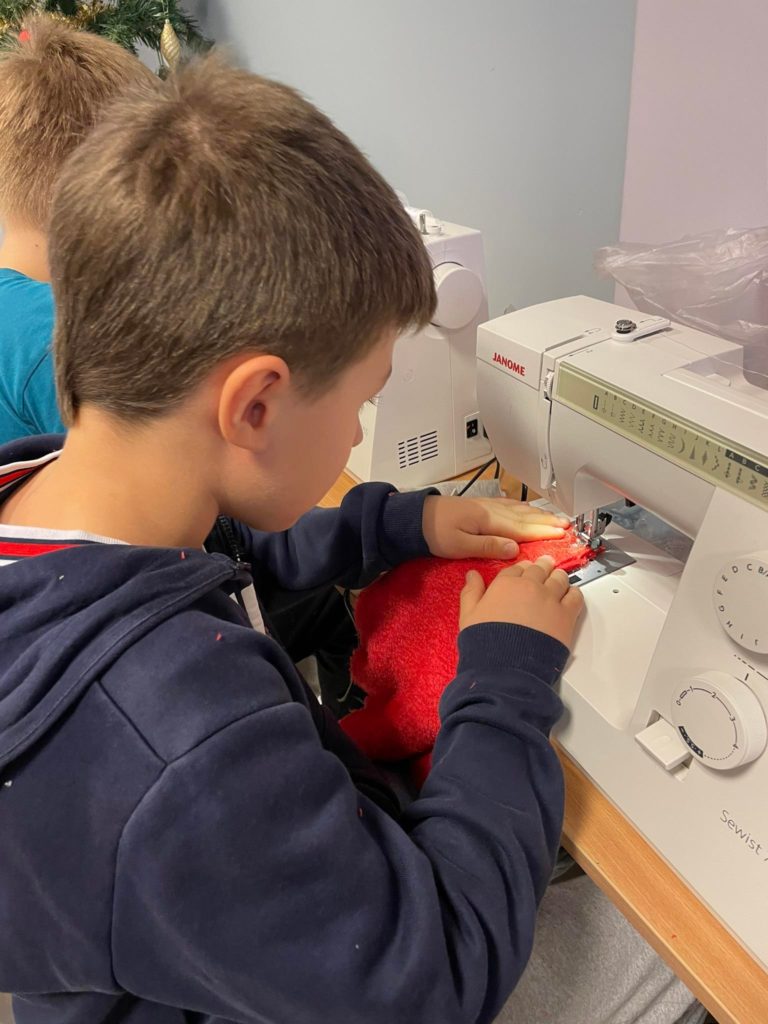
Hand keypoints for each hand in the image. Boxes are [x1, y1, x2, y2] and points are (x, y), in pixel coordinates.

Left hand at [422, 495, 570, 559]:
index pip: (522, 528)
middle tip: (568, 525)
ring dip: (538, 514)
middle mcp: (490, 510)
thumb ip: (488, 547)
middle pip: (525, 517)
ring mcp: (486, 506)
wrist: (415, 517)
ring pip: (519, 510)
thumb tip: (514, 549)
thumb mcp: (460, 545)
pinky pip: (508, 506)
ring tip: (555, 518)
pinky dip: (522, 508)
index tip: (562, 533)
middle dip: (547, 522)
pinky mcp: (480, 507)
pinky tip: (527, 508)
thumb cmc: (434, 532)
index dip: (543, 532)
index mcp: (488, 520)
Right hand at [459, 555, 583, 647]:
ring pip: (559, 578)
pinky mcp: (566, 615)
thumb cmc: (486, 642)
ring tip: (557, 580)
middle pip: (540, 568)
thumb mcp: (469, 615)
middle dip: (542, 567)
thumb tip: (472, 575)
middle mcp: (530, 586)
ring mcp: (550, 599)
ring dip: (558, 577)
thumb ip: (471, 592)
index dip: (522, 568)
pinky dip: (574, 593)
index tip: (524, 570)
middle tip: (544, 567)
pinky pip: (575, 596)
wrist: (507, 666)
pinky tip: (570, 596)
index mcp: (506, 583)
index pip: (518, 567)